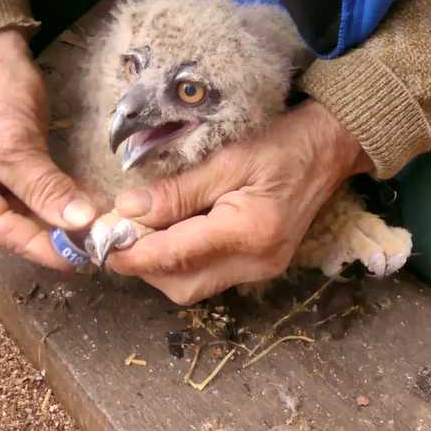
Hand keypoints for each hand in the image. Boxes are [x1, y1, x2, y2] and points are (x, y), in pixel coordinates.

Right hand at [0, 29, 95, 269]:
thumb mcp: (13, 143)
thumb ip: (43, 187)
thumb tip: (80, 223)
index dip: (31, 244)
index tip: (71, 256)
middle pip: (4, 224)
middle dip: (44, 237)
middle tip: (86, 250)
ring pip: (20, 213)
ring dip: (53, 225)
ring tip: (88, 239)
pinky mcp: (9, 168)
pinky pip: (31, 196)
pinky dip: (54, 206)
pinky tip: (78, 216)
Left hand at [107, 100, 371, 303]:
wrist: (331, 148)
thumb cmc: (282, 144)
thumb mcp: (228, 159)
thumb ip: (178, 191)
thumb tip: (128, 209)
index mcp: (249, 232)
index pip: (176, 255)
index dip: (133, 252)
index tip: (99, 241)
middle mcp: (257, 263)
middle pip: (182, 285)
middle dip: (144, 266)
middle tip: (118, 234)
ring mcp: (263, 270)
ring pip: (194, 287)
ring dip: (161, 266)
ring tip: (141, 231)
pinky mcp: (263, 267)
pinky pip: (210, 277)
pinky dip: (183, 262)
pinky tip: (171, 234)